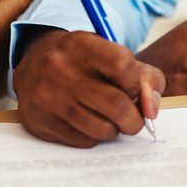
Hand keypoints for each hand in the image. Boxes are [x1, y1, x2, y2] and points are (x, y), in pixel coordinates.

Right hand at [14, 30, 163, 146]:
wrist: (34, 65)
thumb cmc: (86, 63)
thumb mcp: (115, 56)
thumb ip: (146, 79)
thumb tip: (151, 112)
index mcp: (82, 45)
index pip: (123, 65)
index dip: (137, 84)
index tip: (134, 90)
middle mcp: (60, 69)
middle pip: (117, 105)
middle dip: (134, 119)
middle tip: (133, 119)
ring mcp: (48, 97)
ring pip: (102, 129)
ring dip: (115, 129)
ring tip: (110, 119)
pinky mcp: (40, 121)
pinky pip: (83, 141)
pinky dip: (94, 136)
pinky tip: (88, 122)